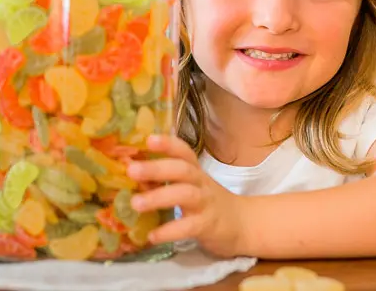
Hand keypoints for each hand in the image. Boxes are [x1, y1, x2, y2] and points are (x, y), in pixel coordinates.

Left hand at [126, 135, 247, 257]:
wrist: (243, 225)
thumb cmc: (209, 202)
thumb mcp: (192, 186)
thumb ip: (167, 179)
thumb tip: (132, 173)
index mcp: (195, 171)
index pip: (184, 152)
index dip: (168, 144)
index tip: (148, 139)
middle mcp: (201, 183)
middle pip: (182, 170)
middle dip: (156, 168)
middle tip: (131, 170)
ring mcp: (206, 203)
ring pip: (185, 194)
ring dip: (159, 197)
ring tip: (135, 203)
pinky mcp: (208, 225)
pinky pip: (189, 226)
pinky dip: (169, 231)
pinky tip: (152, 235)